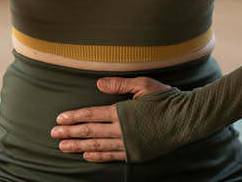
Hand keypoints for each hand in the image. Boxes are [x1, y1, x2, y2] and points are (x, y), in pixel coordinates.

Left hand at [49, 76, 176, 161]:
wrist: (187, 120)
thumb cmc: (166, 98)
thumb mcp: (143, 85)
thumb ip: (119, 85)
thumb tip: (97, 85)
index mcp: (122, 111)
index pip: (91, 115)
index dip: (74, 117)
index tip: (60, 119)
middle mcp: (123, 130)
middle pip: (90, 131)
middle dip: (70, 133)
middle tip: (54, 135)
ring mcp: (129, 144)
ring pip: (98, 146)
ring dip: (79, 146)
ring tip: (63, 147)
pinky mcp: (136, 153)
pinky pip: (113, 156)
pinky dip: (98, 156)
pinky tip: (87, 155)